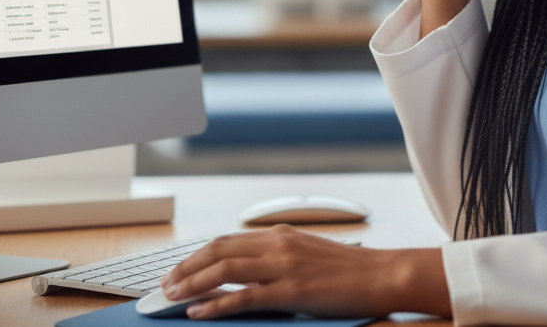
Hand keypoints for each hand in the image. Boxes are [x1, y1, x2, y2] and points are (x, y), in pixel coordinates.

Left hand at [159, 225, 450, 318]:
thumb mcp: (307, 255)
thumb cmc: (349, 271)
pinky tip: (199, 313)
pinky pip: (245, 297)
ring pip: (225, 270)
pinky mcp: (292, 290)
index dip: (197, 256)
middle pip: (218, 251)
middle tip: (164, 285)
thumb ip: (277, 259)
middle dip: (186, 268)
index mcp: (279, 234)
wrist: (382, 275)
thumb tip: (246, 275)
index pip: (226, 241)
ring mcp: (283, 266)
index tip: (178, 269)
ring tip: (172, 298)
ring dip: (193, 284)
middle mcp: (277, 243)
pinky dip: (217, 304)